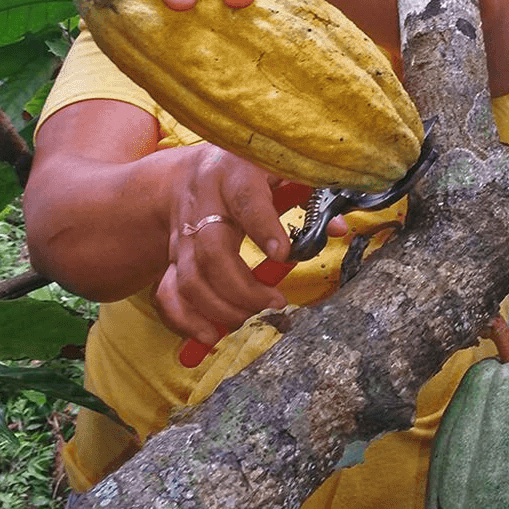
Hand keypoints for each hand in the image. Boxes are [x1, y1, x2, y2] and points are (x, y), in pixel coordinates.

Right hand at [152, 144, 297, 344]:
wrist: (193, 172)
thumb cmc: (249, 174)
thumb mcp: (280, 173)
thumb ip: (311, 198)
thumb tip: (340, 229)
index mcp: (235, 175)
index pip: (246, 200)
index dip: (263, 228)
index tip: (283, 255)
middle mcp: (203, 204)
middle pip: (211, 250)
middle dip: (242, 287)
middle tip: (274, 301)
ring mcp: (183, 233)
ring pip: (189, 278)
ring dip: (219, 308)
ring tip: (248, 318)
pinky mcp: (171, 257)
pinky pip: (168, 292)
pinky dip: (186, 319)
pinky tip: (210, 336)